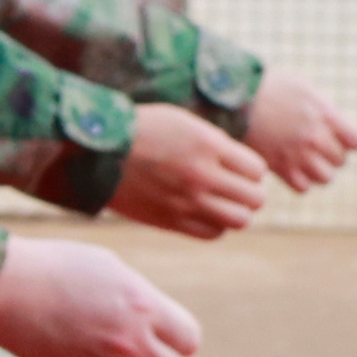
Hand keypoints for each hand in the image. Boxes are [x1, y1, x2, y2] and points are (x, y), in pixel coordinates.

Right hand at [0, 237, 203, 356]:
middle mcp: (130, 342)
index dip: (180, 336)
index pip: (189, 339)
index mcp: (142, 306)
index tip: (165, 332)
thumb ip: (142, 297)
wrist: (3, 288)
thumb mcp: (109, 268)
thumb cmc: (54, 267)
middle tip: (150, 353)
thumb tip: (160, 320)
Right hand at [106, 104, 270, 239]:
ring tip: (223, 203)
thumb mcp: (185, 123)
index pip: (257, 170)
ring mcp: (187, 201)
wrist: (99, 150)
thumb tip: (242, 165)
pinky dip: (216, 225)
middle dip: (250, 193)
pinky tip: (204, 212)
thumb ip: (216, 143)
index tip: (240, 167)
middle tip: (237, 188)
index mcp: (208, 146)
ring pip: (239, 221)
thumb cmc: (143, 130)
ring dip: (237, 212)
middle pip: (254, 199)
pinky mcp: (171, 220)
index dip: (252, 170)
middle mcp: (202, 176)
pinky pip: (212, 233)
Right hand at [238, 75, 356, 191]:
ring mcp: (298, 154)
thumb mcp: (303, 87)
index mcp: (325, 115)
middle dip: (331, 154)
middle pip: (340, 160)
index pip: (356, 142)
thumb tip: (337, 122)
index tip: (336, 136)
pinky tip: (291, 168)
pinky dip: (300, 181)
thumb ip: (324, 107)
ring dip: (318, 171)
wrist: (236, 99)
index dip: (348, 140)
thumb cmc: (269, 87)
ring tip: (305, 160)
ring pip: (326, 178)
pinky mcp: (280, 168)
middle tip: (314, 146)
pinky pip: (303, 187)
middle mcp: (315, 137)